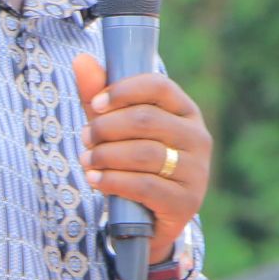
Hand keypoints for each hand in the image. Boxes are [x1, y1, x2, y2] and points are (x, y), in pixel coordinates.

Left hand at [72, 55, 211, 266]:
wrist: (150, 220)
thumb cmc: (134, 164)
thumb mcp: (115, 130)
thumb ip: (99, 97)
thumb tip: (80, 59)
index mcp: (185, 111)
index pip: (159, 86)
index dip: (123, 91)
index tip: (95, 104)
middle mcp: (198, 138)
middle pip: (147, 120)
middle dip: (107, 127)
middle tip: (85, 137)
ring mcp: (197, 171)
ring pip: (145, 153)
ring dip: (106, 155)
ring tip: (86, 160)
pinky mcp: (187, 202)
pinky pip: (145, 186)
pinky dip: (114, 181)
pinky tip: (95, 179)